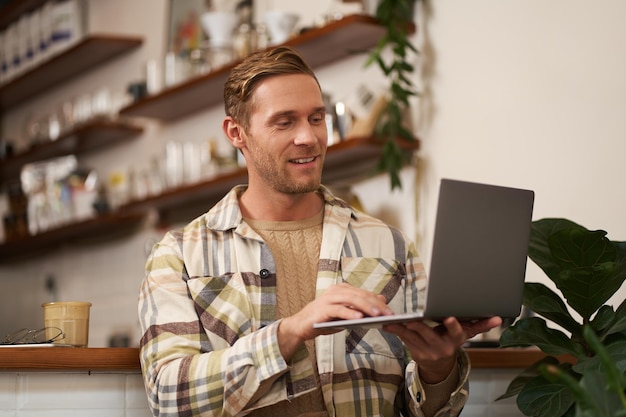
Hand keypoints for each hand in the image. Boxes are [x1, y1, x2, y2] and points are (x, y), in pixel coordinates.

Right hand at [277, 283, 392, 359]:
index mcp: (341, 289)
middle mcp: (335, 291)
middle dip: (376, 304)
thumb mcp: (344, 314)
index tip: (391, 311)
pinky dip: (350, 313)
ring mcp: (328, 299)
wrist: (300, 326)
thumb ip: (359, 307)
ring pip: (351, 299)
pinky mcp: (322, 309)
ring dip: (366, 307)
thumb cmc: (324, 320)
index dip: (378, 301)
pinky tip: (359, 318)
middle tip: (388, 313)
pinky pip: (339, 310)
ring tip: (378, 315)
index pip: (364, 293)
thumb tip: (381, 301)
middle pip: (360, 295)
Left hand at [383, 316, 501, 382]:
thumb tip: (498, 318)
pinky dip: (396, 332)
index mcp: (455, 340)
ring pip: (414, 338)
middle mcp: (442, 347)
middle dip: (421, 327)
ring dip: (402, 329)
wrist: (440, 366)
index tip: (449, 318)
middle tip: (412, 319)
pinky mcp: (415, 352)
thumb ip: (480, 325)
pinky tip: (387, 325)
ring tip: (393, 320)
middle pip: (430, 335)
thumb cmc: (451, 342)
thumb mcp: (467, 335)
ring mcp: (428, 351)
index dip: (453, 326)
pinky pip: (405, 340)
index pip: (456, 333)